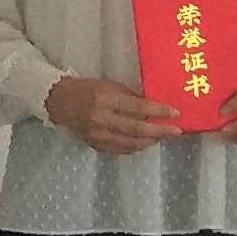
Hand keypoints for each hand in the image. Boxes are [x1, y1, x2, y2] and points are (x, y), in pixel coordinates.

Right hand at [44, 73, 173, 156]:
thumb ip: (130, 96)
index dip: (158, 111)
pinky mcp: (96, 145)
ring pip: (131, 143)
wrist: (60, 102)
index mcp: (106, 100)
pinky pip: (122, 149)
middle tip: (176, 131)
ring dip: (150, 140)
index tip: (175, 113)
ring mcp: (99, 135)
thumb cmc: (88, 89)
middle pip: (137, 129)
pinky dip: (136, 146)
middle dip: (160, 131)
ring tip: (162, 136)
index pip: (138, 107)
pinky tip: (145, 141)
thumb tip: (153, 105)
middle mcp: (102, 119)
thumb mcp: (109, 86)